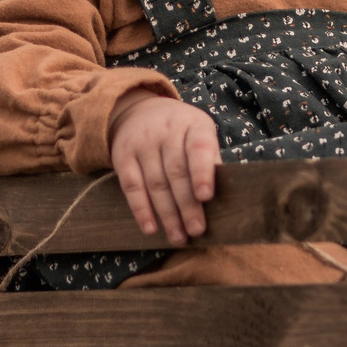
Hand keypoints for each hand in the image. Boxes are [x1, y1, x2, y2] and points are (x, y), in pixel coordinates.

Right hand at [108, 93, 219, 240]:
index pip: (199, 148)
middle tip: (196, 230)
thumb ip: (210, 161)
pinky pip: (132, 186)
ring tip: (178, 236)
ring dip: (168, 214)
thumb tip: (223, 200)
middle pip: (176, 173)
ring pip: (155, 183)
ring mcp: (143, 143)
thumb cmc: (181, 133)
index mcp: (194, 125)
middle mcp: (166, 131)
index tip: (206, 196)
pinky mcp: (122, 156)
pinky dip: (141, 210)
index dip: (202, 173)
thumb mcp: (200, 134)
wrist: (138, 110)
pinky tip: (151, 228)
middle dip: (187, 205)